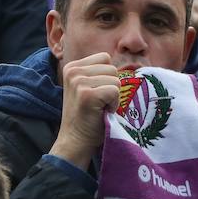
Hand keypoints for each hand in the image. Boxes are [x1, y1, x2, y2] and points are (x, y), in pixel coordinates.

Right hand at [49, 52, 121, 168]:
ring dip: (113, 97)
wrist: (76, 140)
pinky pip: (115, 91)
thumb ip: (98, 72)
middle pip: (112, 68)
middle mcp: (73, 71)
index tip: (97, 93)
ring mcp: (78, 82)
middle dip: (111, 87)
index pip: (105, 58)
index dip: (108, 77)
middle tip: (99, 103)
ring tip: (100, 108)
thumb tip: (125, 58)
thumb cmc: (88, 115)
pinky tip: (103, 112)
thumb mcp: (87, 86)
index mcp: (72, 67)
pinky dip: (114, 104)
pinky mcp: (86, 94)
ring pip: (115, 80)